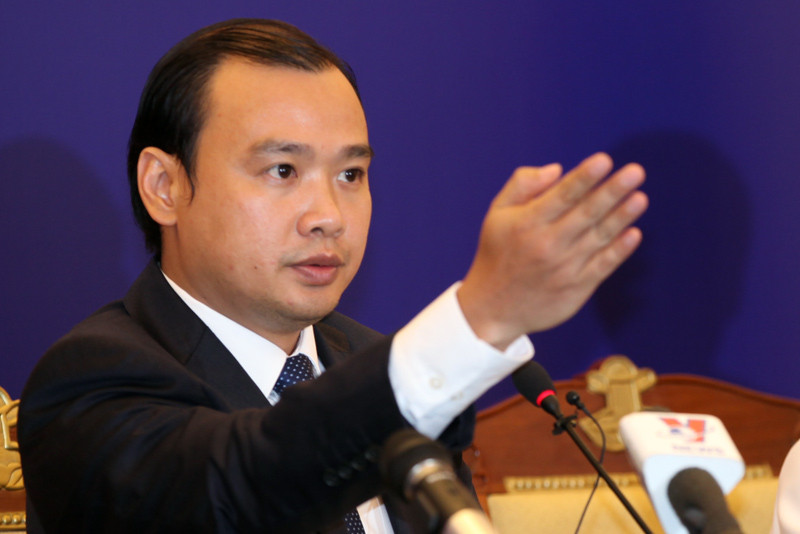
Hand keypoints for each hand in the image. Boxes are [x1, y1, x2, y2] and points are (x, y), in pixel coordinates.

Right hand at [457, 152, 647, 348]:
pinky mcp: (576, 288)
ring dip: (622, 217)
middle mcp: (547, 244)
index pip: (562, 195)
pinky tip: (634, 233)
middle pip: (586, 213)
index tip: (605, 160)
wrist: (492, 310)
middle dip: (613, 191)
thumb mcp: (496, 214)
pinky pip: (603, 265)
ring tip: (640, 198)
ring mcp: (564, 268)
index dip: (585, 177)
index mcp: (527, 223)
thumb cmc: (496, 254)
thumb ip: (522, 185)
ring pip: (599, 237)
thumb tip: (557, 169)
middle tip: (636, 172)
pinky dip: (620, 250)